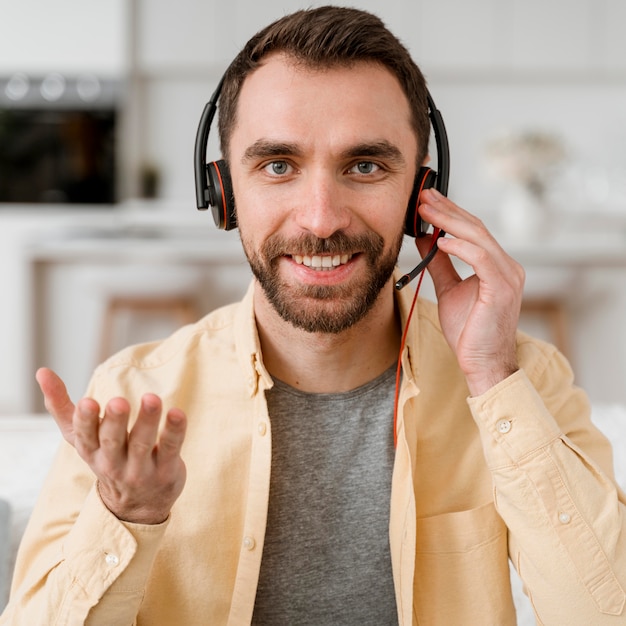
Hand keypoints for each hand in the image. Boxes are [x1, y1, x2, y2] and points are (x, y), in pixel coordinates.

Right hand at [36, 367, 186, 523]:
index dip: (85, 421)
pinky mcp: (166, 471)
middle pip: (112, 441)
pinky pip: (170, 448)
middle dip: (114, 421)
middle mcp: (113, 463)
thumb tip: (41, 371)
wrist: (137, 507)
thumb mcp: (80, 438)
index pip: (84, 436)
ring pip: (143, 444)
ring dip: (147, 420)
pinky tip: (177, 413)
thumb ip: (61, 406)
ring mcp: (140, 469)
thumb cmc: (107, 458)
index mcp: (91, 451)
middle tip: (118, 402)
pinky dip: (174, 431)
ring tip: (152, 399)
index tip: (87, 402)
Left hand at [416, 188, 523, 395]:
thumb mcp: (449, 290)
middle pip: (475, 228)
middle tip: (423, 196)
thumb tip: (425, 239)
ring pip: (478, 238)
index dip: (450, 213)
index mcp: (496, 265)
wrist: (482, 363)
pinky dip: (461, 247)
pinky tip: (441, 240)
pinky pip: (482, 259)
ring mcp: (508, 276)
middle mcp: (507, 266)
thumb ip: (440, 264)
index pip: (473, 230)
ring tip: (427, 211)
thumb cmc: (469, 331)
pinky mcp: (502, 289)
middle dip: (447, 210)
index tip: (427, 201)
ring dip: (450, 222)